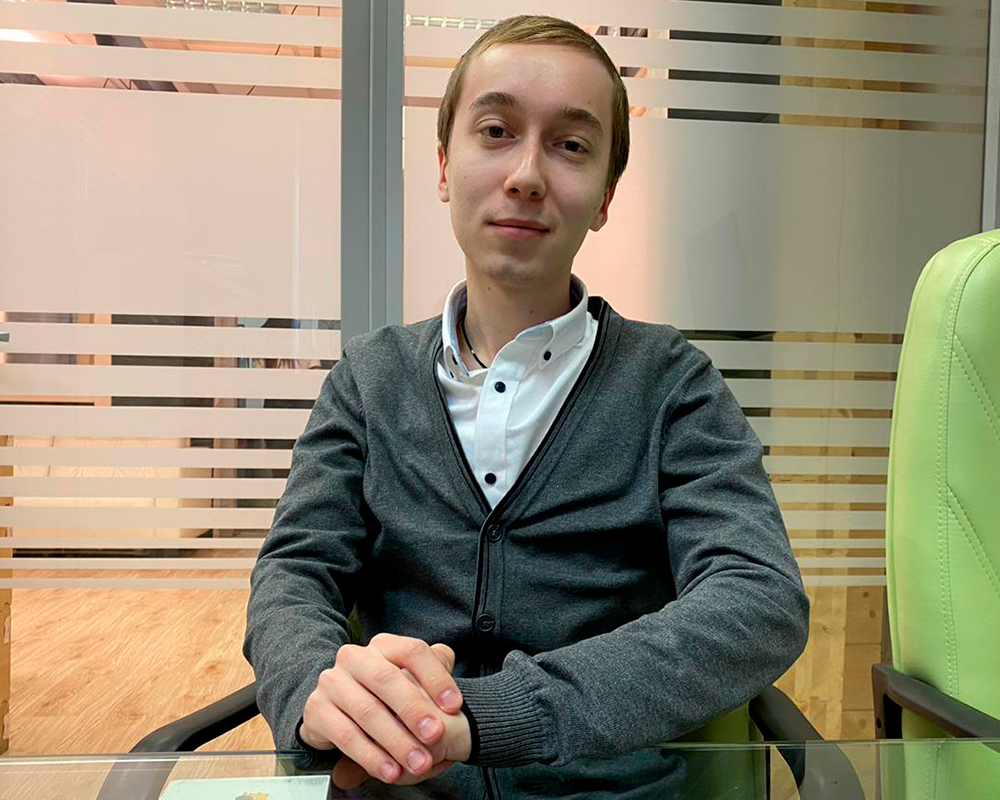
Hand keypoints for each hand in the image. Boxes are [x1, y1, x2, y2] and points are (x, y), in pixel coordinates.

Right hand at [332, 653, 470, 788]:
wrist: (338, 709)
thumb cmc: (385, 694)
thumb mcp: (411, 677)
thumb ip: (434, 667)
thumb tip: (448, 659)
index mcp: (383, 645)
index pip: (412, 651)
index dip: (435, 677)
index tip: (455, 705)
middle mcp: (354, 658)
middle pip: (386, 678)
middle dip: (414, 709)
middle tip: (436, 735)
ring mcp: (332, 682)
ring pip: (367, 710)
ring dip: (396, 740)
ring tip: (418, 763)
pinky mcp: (316, 710)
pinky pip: (345, 735)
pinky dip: (370, 756)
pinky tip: (390, 771)